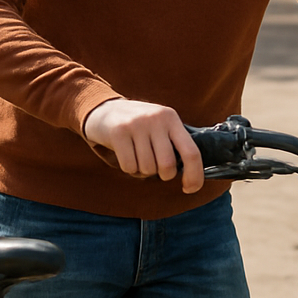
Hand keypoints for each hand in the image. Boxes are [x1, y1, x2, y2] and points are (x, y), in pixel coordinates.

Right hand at [82, 98, 203, 192]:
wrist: (103, 109)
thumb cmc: (138, 126)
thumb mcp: (160, 126)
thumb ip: (175, 144)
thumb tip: (191, 175)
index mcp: (171, 118)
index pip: (191, 152)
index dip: (194, 175)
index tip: (190, 189)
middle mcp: (156, 119)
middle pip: (168, 165)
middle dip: (162, 174)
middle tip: (154, 165)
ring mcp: (137, 124)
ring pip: (147, 168)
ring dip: (142, 170)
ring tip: (137, 155)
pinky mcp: (118, 132)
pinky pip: (129, 166)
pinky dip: (128, 168)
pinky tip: (125, 154)